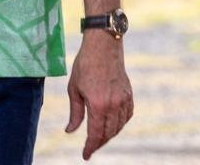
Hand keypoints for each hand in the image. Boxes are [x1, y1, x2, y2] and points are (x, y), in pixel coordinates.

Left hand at [66, 31, 132, 159]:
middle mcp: (113, 105)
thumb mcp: (74, 89)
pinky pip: (127, 116)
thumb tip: (70, 131)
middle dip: (99, 143)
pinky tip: (113, 124)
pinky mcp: (129, 94)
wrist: (103, 45)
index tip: (85, 155)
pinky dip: (120, 123)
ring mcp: (123, 100)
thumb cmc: (85, 65)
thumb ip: (75, 113)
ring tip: (100, 137)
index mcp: (97, 104)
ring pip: (119, 126)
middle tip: (90, 147)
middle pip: (108, 133)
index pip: (95, 134)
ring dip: (110, 134)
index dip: (90, 147)